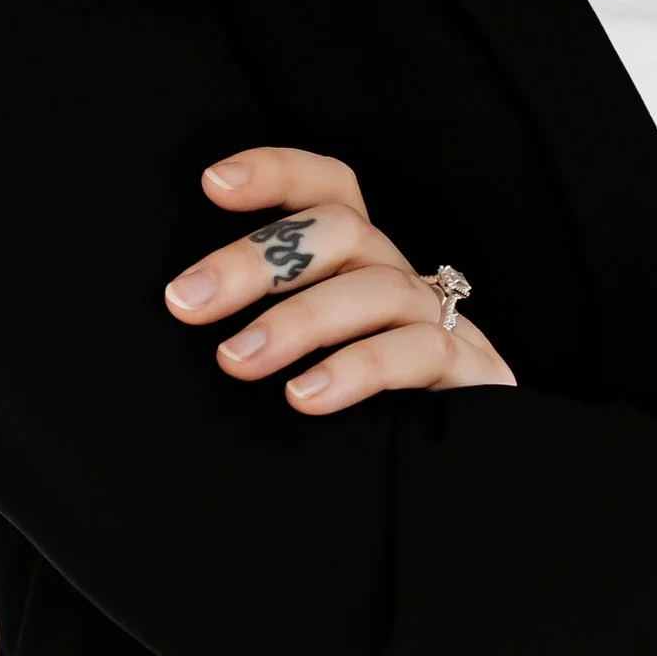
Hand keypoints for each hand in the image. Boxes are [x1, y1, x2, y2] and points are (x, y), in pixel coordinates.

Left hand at [163, 146, 516, 416]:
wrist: (460, 482)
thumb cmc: (358, 411)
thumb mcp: (303, 356)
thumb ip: (258, 328)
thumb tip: (183, 309)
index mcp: (357, 262)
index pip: (329, 190)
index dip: (278, 173)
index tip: (213, 183)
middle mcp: (398, 277)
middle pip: (343, 230)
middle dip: (257, 260)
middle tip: (187, 303)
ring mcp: (440, 321)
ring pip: (377, 289)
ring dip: (298, 321)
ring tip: (235, 362)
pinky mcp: (473, 373)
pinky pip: (419, 351)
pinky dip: (358, 368)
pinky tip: (304, 397)